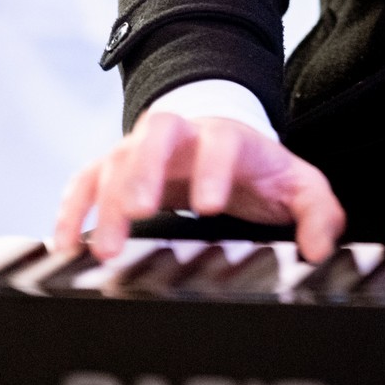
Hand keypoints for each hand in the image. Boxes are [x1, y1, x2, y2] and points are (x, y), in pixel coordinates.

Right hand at [54, 114, 344, 264]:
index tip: (209, 205)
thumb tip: (319, 248)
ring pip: (116, 158)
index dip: (213, 168)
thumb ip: (317, 212)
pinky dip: (72, 209)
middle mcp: (180, 135)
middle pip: (156, 134)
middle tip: (139, 212)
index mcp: (228, 136)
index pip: (222, 141)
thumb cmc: (257, 168)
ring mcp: (142, 148)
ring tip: (102, 250)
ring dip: (106, 201)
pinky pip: (85, 180)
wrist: (222, 139)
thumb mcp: (297, 185)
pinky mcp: (115, 168)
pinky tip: (65, 245)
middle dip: (144, 170)